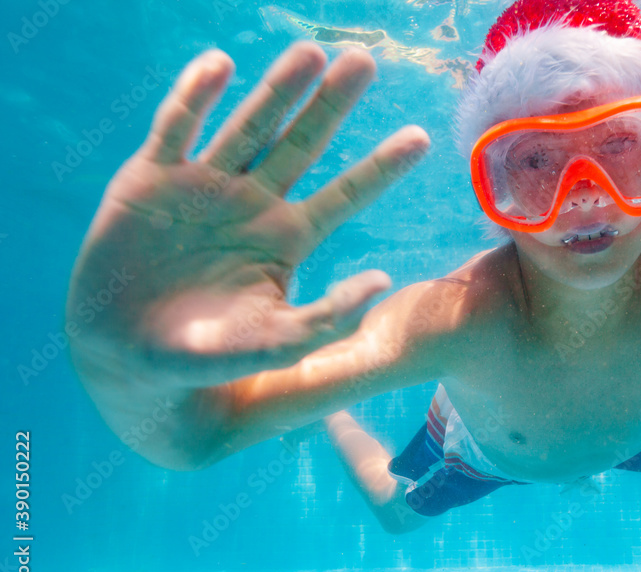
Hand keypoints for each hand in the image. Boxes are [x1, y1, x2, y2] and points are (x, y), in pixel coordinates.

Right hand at [68, 43, 428, 387]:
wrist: (127, 357)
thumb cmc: (207, 358)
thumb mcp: (274, 345)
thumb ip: (326, 318)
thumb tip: (381, 281)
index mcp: (286, 238)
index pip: (345, 195)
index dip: (380, 168)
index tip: (422, 139)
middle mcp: (252, 203)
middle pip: (302, 145)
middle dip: (331, 105)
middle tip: (366, 62)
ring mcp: (203, 186)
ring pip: (248, 127)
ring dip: (277, 90)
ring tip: (310, 53)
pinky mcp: (151, 179)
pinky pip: (176, 129)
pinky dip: (194, 97)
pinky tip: (219, 65)